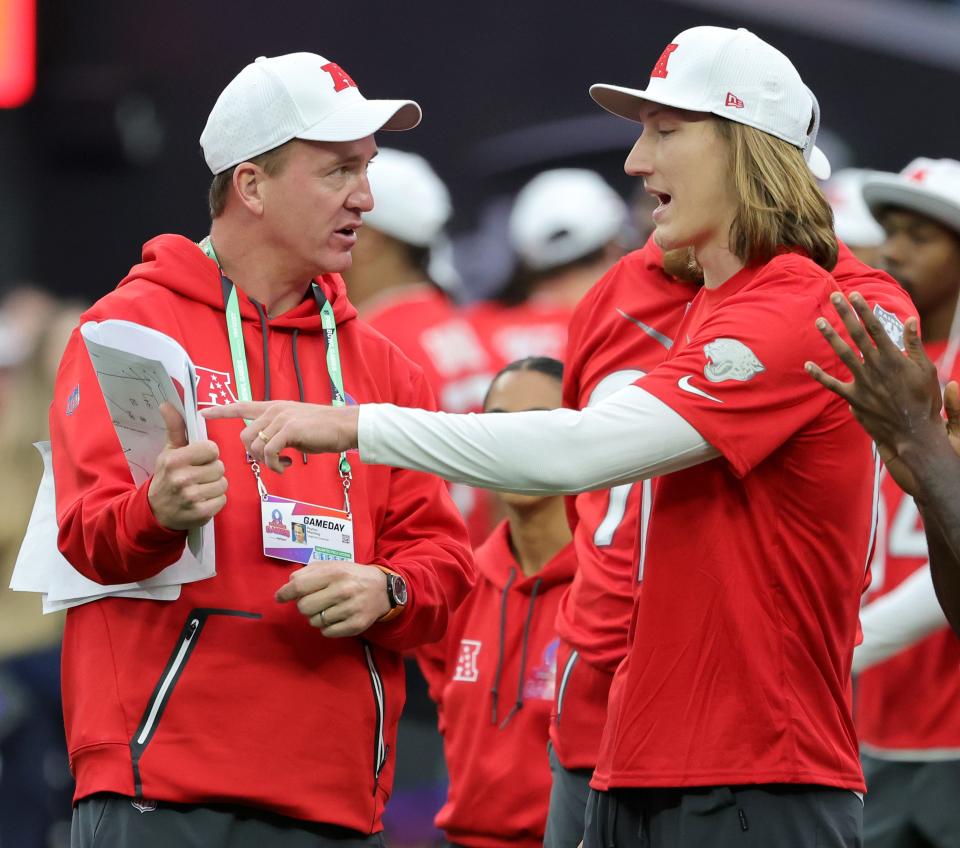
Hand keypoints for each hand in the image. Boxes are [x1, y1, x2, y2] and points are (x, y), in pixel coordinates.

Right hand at [148, 402, 227, 529]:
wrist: (156, 511)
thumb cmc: (167, 476)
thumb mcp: (169, 451)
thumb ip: (175, 427)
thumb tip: (166, 403)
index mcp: (175, 460)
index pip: (212, 449)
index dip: (208, 454)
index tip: (197, 460)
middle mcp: (182, 478)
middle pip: (219, 467)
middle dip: (212, 470)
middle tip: (197, 476)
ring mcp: (191, 497)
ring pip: (223, 483)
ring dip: (214, 486)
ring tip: (200, 488)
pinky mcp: (201, 513)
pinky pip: (222, 500)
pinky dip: (215, 501)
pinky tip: (202, 500)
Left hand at [201, 400, 359, 473]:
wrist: (345, 425)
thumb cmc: (324, 429)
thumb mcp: (296, 426)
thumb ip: (279, 431)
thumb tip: (269, 446)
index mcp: (274, 407)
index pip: (241, 405)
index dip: (221, 410)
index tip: (203, 412)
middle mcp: (274, 410)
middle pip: (245, 435)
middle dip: (253, 454)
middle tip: (273, 461)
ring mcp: (281, 419)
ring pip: (255, 446)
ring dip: (266, 462)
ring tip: (283, 464)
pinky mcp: (289, 430)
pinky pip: (270, 452)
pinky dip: (275, 465)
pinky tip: (287, 465)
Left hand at [276, 561, 390, 636]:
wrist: (384, 589)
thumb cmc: (352, 576)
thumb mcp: (334, 565)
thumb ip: (310, 571)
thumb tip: (289, 583)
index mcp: (335, 572)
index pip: (300, 586)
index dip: (285, 593)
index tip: (279, 597)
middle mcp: (343, 590)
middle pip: (303, 607)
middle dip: (304, 605)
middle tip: (314, 601)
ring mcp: (350, 609)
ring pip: (314, 621)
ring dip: (316, 617)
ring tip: (328, 608)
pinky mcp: (356, 625)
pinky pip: (327, 632)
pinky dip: (327, 627)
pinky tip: (336, 617)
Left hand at [805, 292, 949, 492]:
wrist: (914, 431)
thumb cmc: (923, 399)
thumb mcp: (925, 369)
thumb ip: (914, 344)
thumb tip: (910, 320)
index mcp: (893, 357)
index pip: (875, 327)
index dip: (863, 310)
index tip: (854, 295)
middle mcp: (875, 367)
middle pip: (856, 335)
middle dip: (845, 314)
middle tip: (834, 296)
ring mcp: (863, 382)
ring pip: (842, 355)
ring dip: (830, 337)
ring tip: (819, 321)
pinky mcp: (854, 398)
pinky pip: (832, 385)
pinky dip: (819, 375)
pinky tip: (807, 365)